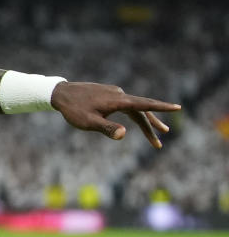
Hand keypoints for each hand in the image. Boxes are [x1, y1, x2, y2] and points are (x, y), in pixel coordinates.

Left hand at [51, 82, 180, 147]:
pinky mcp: (108, 94)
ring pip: (134, 108)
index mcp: (117, 100)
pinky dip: (134, 114)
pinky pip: (126, 105)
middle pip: (141, 110)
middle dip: (151, 126)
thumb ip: (107, 129)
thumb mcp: (89, 123)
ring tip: (157, 133)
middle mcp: (118, 94)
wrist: (60, 94)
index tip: (177, 107)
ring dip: (144, 121)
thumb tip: (124, 134)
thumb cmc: (73, 110)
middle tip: (160, 142)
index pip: (144, 104)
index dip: (161, 107)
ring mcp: (114, 93)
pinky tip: (137, 120)